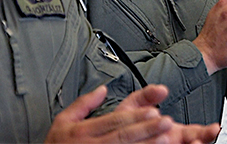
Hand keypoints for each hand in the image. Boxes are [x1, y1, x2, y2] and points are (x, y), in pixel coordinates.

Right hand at [45, 85, 219, 143]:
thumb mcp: (62, 122)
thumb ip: (83, 104)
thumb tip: (102, 89)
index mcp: (83, 131)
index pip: (114, 121)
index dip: (135, 116)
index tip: (153, 110)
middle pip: (123, 136)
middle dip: (146, 129)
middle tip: (165, 121)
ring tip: (164, 138)